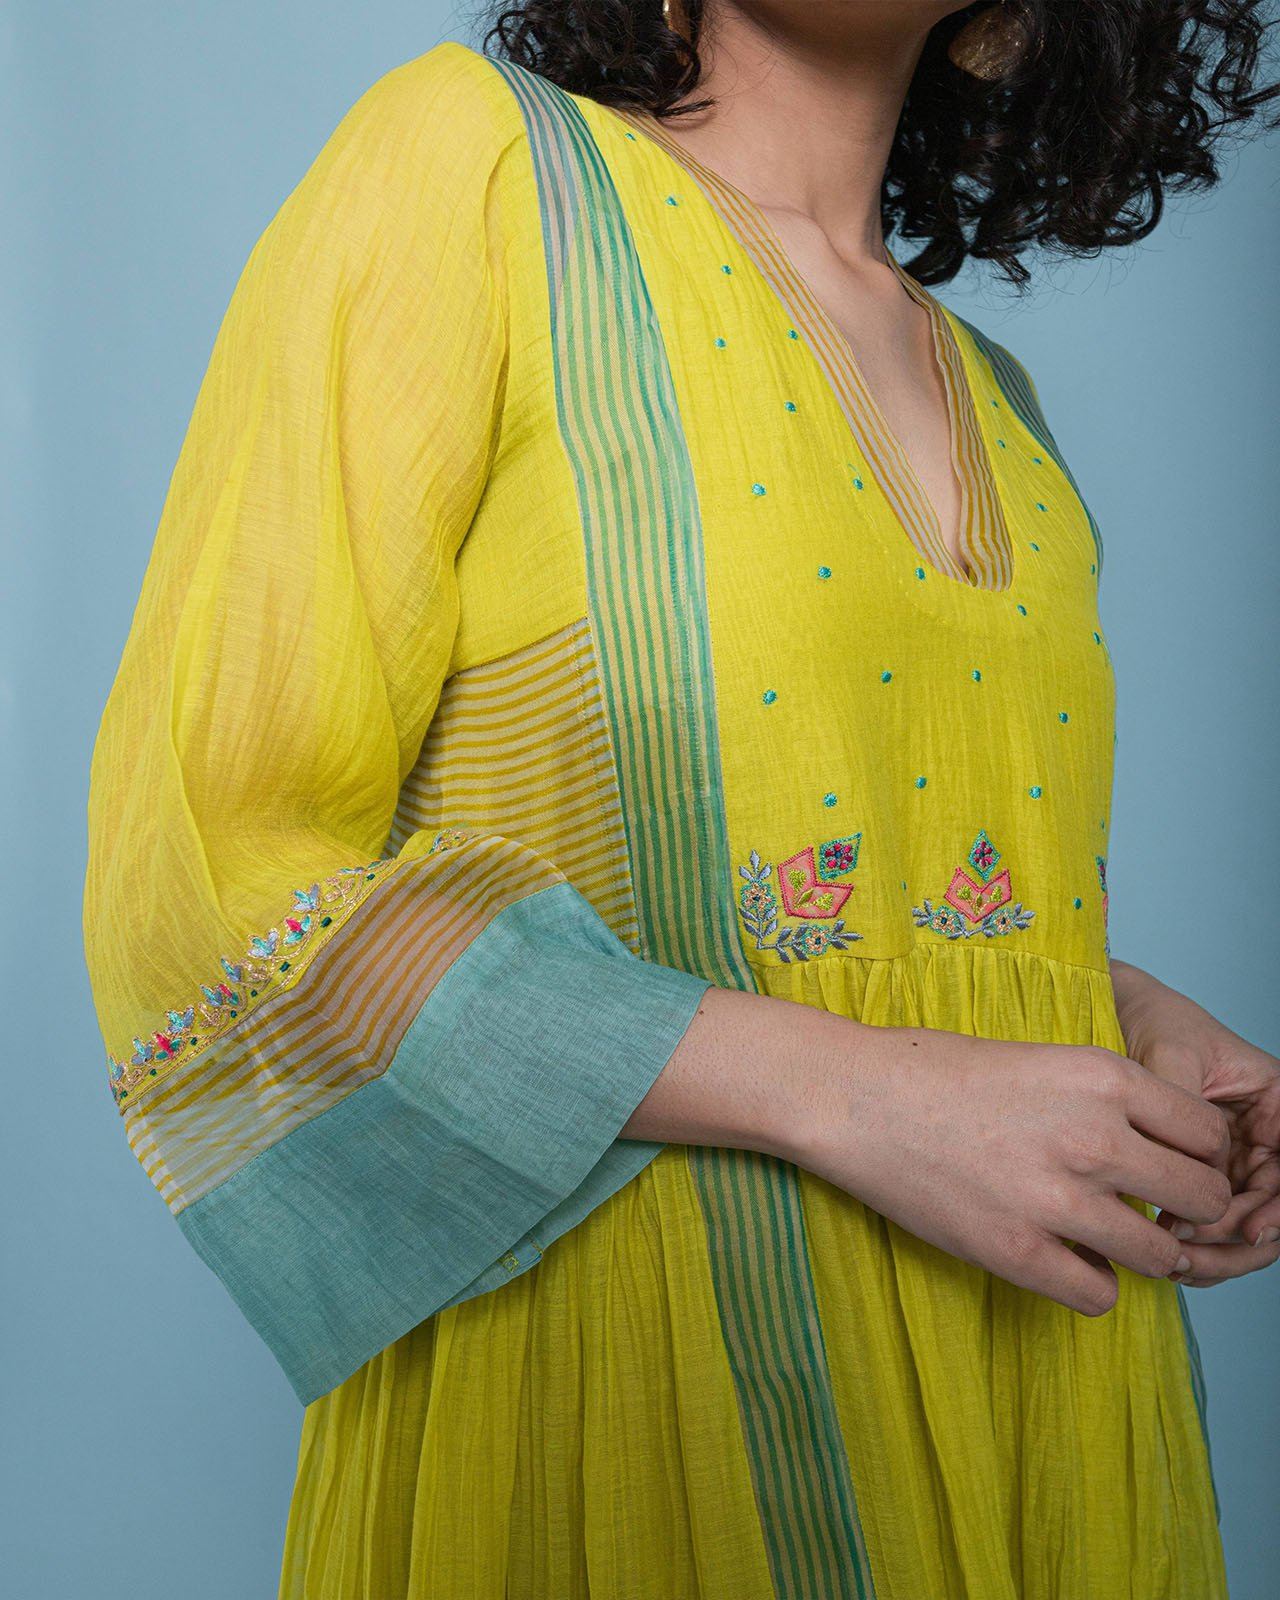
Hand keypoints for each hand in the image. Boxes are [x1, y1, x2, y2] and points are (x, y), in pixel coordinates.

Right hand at [787, 1023, 1231, 1314]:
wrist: (854, 1096)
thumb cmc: (933, 1069)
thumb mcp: (1041, 1058)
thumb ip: (1102, 1099)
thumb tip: (1153, 1148)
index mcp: (1104, 1077)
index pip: (1209, 1132)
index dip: (1199, 1153)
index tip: (1175, 1163)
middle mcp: (1094, 1136)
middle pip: (1203, 1195)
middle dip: (1189, 1207)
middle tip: (1155, 1209)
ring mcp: (1056, 1199)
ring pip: (1160, 1254)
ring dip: (1147, 1253)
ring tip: (1114, 1242)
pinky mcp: (1016, 1250)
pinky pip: (1099, 1295)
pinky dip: (1092, 1284)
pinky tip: (1066, 1260)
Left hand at [1111, 960, 1279, 1286]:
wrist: (1114, 1015)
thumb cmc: (1151, 1020)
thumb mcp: (1169, 1056)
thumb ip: (1184, 1113)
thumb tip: (1191, 1177)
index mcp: (1278, 1104)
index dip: (1279, 1210)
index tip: (1249, 1232)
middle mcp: (1267, 1138)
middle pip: (1273, 1210)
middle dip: (1237, 1240)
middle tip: (1187, 1252)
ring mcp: (1236, 1163)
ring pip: (1244, 1229)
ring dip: (1215, 1253)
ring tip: (1171, 1258)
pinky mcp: (1201, 1179)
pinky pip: (1211, 1226)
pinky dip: (1195, 1248)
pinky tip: (1164, 1255)